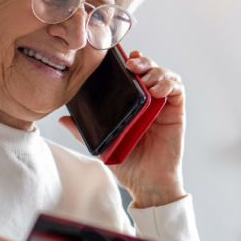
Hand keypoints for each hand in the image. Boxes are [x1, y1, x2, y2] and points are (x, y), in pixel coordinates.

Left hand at [60, 51, 185, 207]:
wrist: (147, 183)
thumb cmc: (128, 163)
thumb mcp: (103, 143)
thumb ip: (84, 131)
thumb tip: (63, 119)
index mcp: (131, 103)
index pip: (132, 75)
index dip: (128, 62)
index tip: (120, 58)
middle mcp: (148, 101)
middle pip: (149, 69)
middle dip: (142, 61)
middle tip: (130, 64)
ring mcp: (163, 105)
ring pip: (164, 74)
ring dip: (155, 70)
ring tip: (143, 77)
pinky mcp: (176, 112)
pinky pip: (177, 89)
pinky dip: (168, 83)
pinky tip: (156, 90)